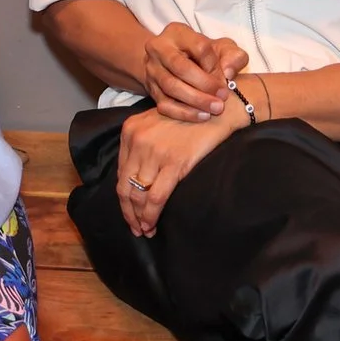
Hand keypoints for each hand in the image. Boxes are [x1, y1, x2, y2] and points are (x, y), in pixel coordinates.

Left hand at [115, 102, 243, 237]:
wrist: (218, 110)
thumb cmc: (190, 118)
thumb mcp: (157, 123)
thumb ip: (142, 144)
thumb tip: (136, 178)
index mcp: (130, 130)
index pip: (120, 172)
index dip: (124, 196)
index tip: (130, 211)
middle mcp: (137, 140)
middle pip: (125, 186)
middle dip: (128, 212)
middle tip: (134, 228)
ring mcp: (154, 152)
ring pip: (138, 195)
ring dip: (139, 217)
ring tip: (145, 230)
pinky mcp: (174, 163)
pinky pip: (156, 197)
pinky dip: (151, 215)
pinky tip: (152, 225)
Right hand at [143, 24, 247, 122]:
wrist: (177, 63)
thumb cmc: (204, 55)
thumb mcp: (222, 48)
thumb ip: (233, 56)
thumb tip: (228, 73)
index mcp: (177, 32)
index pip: (199, 46)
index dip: (214, 65)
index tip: (226, 78)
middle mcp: (159, 48)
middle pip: (180, 67)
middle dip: (204, 85)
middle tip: (222, 97)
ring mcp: (152, 69)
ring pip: (171, 87)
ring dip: (196, 100)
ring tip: (215, 109)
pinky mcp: (151, 89)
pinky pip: (164, 104)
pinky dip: (184, 113)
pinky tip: (202, 116)